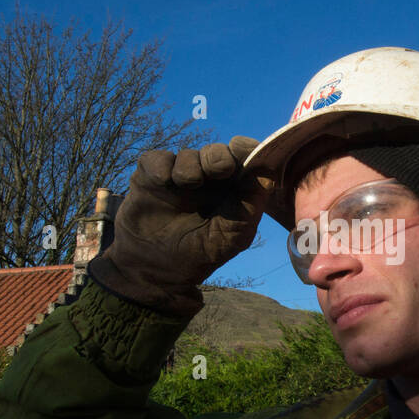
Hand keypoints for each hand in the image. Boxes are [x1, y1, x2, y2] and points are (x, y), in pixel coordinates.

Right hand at [86, 136, 273, 315]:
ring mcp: (179, 176)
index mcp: (233, 192)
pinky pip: (158, 159)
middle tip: (219, 168)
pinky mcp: (151, 175)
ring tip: (187, 183)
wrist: (153, 269)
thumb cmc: (197, 254)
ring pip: (189, 155)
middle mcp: (208, 180)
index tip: (242, 149)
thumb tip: (267, 177)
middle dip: (220, 156)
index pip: (246, 162)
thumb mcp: (230, 239)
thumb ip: (249, 209)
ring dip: (191, 166)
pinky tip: (163, 181)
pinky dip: (162, 165)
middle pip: (219, 153)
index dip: (248, 150)